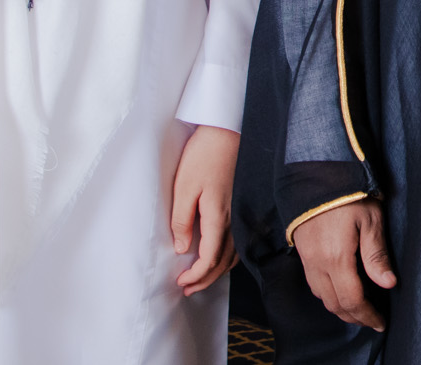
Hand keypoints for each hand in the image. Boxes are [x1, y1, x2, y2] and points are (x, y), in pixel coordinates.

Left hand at [171, 125, 240, 295]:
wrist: (226, 131)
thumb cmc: (204, 155)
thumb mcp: (183, 187)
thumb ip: (182, 219)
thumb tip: (182, 247)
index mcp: (217, 216)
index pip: (209, 258)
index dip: (195, 275)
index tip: (180, 282)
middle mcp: (232, 218)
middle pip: (223, 261)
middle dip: (205, 279)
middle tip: (187, 289)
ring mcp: (239, 211)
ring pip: (233, 253)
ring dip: (217, 271)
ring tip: (201, 278)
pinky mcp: (240, 204)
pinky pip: (238, 241)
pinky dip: (228, 256)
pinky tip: (219, 255)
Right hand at [293, 198, 397, 331]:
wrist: (316, 172)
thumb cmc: (349, 192)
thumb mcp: (371, 220)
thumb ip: (377, 255)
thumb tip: (388, 284)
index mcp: (336, 258)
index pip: (352, 300)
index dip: (367, 315)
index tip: (381, 322)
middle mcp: (317, 263)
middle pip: (335, 304)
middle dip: (354, 317)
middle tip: (372, 320)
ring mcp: (306, 258)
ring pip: (321, 296)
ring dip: (339, 308)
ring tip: (358, 310)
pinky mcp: (301, 251)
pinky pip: (313, 283)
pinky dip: (327, 295)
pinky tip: (339, 290)